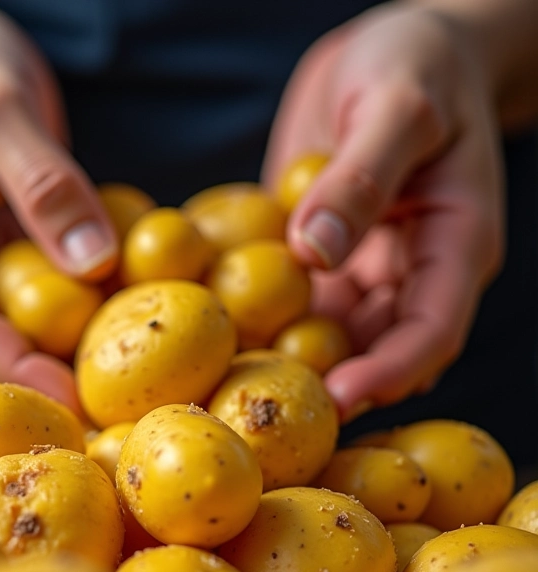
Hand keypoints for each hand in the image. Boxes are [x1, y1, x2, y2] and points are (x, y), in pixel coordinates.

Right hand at [0, 2, 117, 412]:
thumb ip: (43, 180)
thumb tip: (94, 261)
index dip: (20, 371)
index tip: (80, 403)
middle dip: (45, 378)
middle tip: (114, 404)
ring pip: (5, 335)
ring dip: (60, 353)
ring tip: (123, 366)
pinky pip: (25, 304)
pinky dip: (67, 314)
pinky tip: (112, 317)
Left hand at [263, 4, 502, 422]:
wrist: (389, 52)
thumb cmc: (415, 64)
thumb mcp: (396, 106)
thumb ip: (362, 178)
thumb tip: (316, 251)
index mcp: (454, 245)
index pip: (433, 330)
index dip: (389, 372)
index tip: (340, 401)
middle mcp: (409, 272)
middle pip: (378, 351)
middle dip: (332, 386)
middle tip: (274, 414)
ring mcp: (362, 270)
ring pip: (330, 336)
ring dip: (290, 362)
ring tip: (235, 384)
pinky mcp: (319, 260)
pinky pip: (292, 301)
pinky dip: (263, 320)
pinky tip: (220, 334)